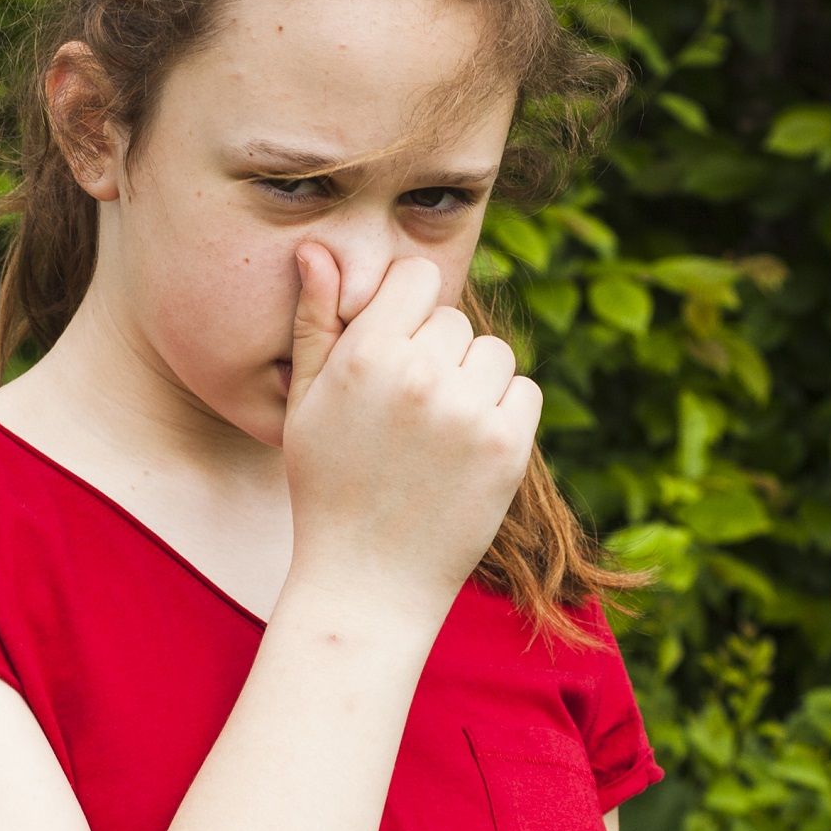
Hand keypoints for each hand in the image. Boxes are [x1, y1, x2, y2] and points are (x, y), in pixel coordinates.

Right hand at [280, 242, 540, 622]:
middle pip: (455, 320)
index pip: (416, 277)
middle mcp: (418, 375)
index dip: (409, 308)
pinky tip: (467, 451)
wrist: (367, 580)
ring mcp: (467, 411)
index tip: (398, 348)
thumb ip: (316, 322)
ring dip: (475, 383)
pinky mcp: (507, 447)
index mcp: (364, 356)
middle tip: (408, 414)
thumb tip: (319, 249)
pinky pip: (524, 392)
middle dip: (438, 355)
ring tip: (438, 434)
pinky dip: (505, 415)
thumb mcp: (307, 403)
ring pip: (494, 354)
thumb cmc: (327, 487)